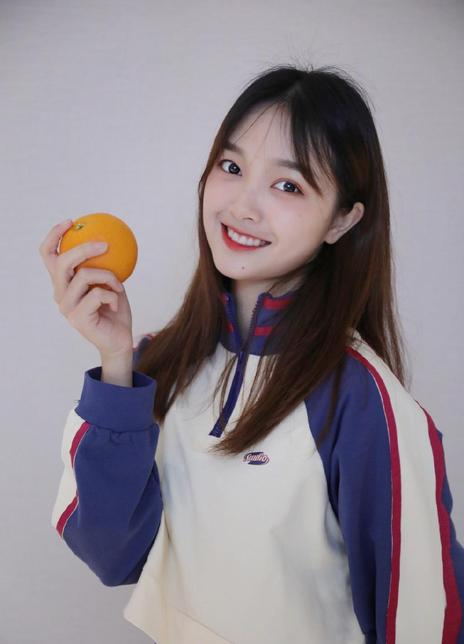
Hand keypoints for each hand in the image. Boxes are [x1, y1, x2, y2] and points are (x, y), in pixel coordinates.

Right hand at [39, 220, 133, 358]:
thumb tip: (110, 238)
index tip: (71, 222)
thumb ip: (104, 265)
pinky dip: (112, 295)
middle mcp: (60, 294)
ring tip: (118, 285)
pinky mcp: (77, 318)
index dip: (54, 236)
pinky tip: (116, 303)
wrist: (119, 340)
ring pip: (84, 275)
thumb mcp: (111, 282)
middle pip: (62, 262)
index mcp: (63, 283)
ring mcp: (67, 307)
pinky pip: (98, 294)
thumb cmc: (115, 310)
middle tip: (104, 245)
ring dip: (108, 276)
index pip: (49, 256)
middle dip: (83, 249)